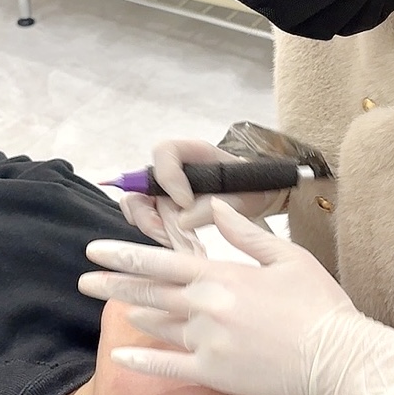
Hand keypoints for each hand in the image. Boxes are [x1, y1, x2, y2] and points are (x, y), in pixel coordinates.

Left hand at [80, 198, 393, 394]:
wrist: (341, 358)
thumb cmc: (321, 304)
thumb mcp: (288, 257)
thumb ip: (245, 233)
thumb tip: (217, 206)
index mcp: (223, 275)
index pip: (161, 260)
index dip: (124, 254)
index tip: (94, 249)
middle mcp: (207, 307)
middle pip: (149, 291)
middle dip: (114, 282)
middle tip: (84, 279)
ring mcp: (208, 343)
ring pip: (159, 326)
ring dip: (136, 313)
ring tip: (116, 306)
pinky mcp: (215, 374)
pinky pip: (169, 366)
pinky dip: (143, 361)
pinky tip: (121, 357)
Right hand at [120, 138, 287, 245]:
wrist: (257, 200)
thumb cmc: (251, 189)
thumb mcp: (242, 198)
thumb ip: (213, 207)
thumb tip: (182, 219)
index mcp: (193, 153)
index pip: (165, 152)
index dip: (169, 177)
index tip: (185, 202)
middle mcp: (173, 170)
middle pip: (140, 182)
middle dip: (146, 210)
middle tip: (165, 231)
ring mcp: (165, 191)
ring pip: (137, 204)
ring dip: (149, 224)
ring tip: (171, 240)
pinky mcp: (164, 211)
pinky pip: (146, 219)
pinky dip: (154, 232)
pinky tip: (172, 242)